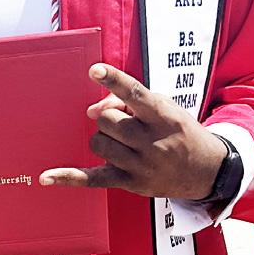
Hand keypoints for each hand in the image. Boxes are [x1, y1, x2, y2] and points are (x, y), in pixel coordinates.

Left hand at [39, 63, 226, 199]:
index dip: (114, 80)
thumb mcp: (163, 106)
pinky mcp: (131, 184)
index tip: (95, 70)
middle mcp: (152, 142)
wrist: (206, 170)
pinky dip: (69, 177)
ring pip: (99, 142)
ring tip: (124, 140)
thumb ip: (128, 102)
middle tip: (124, 120)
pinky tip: (47, 176)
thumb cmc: (177, 130)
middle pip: (108, 120)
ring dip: (104, 137)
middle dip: (108, 115)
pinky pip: (93, 179)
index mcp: (162, 116)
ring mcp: (141, 165)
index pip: (135, 94)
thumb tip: (91, 110)